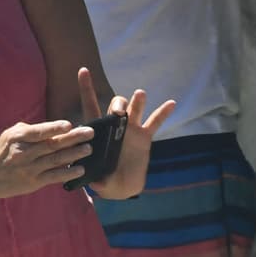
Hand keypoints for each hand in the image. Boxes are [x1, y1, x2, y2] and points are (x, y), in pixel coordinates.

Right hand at [0, 120, 94, 198]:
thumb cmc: (2, 152)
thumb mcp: (9, 136)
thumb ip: (30, 130)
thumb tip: (54, 127)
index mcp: (17, 138)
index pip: (39, 132)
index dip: (54, 128)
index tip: (69, 125)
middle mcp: (24, 153)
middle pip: (52, 144)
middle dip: (73, 138)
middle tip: (90, 133)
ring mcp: (29, 168)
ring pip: (55, 160)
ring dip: (74, 154)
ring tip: (89, 149)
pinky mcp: (34, 182)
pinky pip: (54, 177)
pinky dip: (67, 173)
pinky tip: (80, 170)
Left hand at [77, 66, 175, 198]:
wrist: (121, 186)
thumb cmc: (104, 180)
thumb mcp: (99, 181)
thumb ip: (97, 181)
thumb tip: (96, 184)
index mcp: (98, 131)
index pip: (90, 106)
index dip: (86, 89)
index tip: (83, 70)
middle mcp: (114, 126)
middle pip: (115, 106)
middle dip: (117, 105)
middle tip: (119, 113)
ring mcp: (130, 129)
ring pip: (134, 110)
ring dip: (137, 101)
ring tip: (140, 95)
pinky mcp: (145, 136)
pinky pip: (155, 122)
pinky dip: (163, 112)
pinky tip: (172, 103)